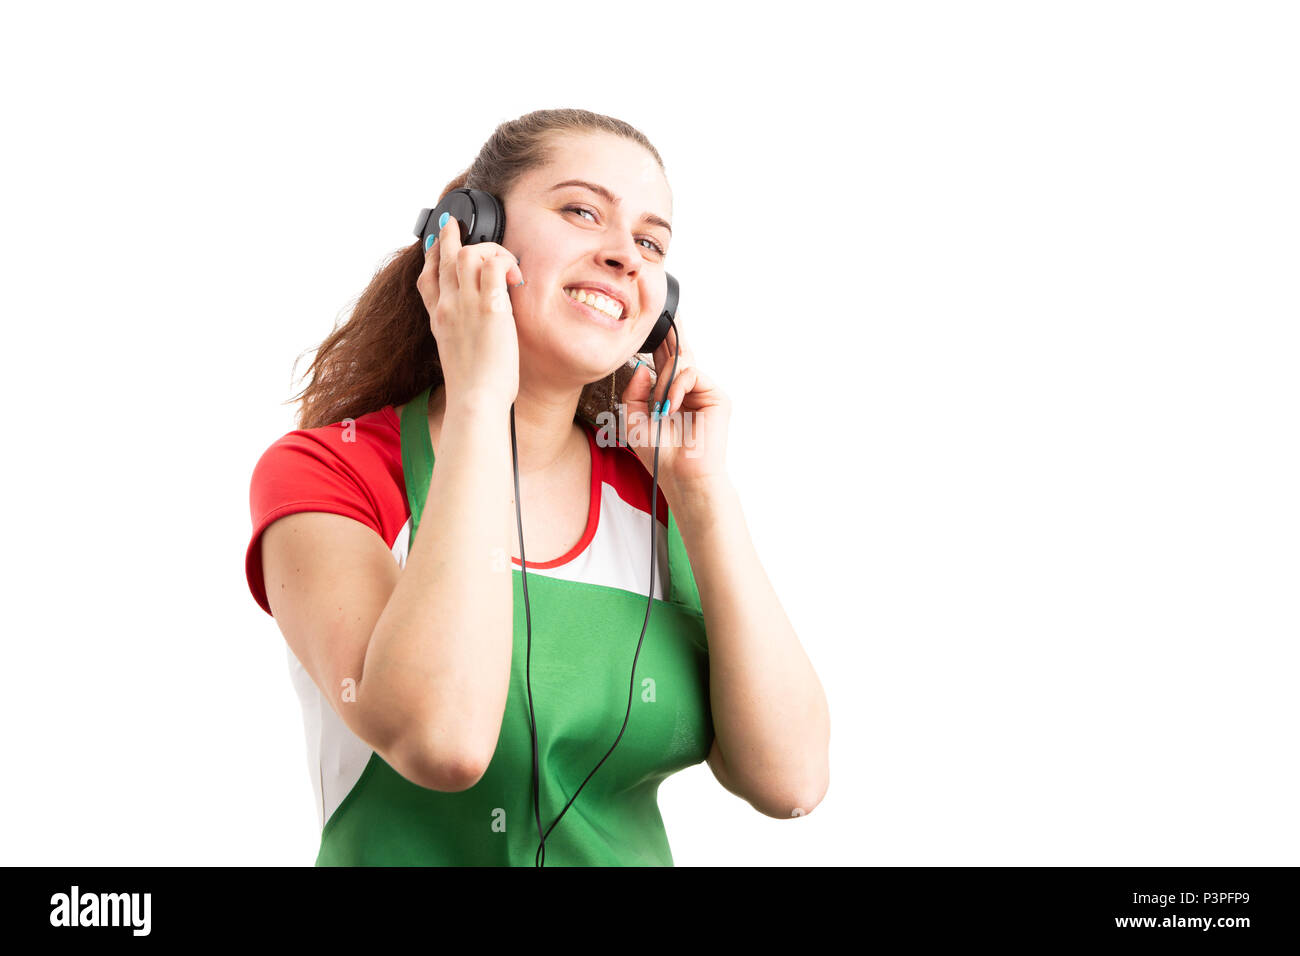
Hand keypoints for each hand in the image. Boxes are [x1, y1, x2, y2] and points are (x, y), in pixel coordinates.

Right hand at [416, 214, 524, 411]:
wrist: (474, 400)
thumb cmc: (472, 389)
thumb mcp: (457, 357)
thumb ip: (463, 336)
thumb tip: (481, 331)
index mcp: (439, 321)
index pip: (427, 280)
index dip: (429, 258)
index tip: (434, 246)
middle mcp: (448, 307)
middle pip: (442, 259)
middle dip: (448, 236)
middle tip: (453, 222)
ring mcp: (466, 304)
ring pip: (467, 253)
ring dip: (486, 248)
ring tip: (503, 258)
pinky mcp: (490, 307)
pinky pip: (495, 265)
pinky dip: (506, 261)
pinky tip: (515, 275)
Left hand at [619, 320, 731, 490]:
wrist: (680, 477)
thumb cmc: (660, 455)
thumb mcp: (634, 419)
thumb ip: (634, 392)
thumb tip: (644, 367)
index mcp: (672, 395)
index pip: (665, 362)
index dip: (658, 343)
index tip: (650, 325)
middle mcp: (689, 391)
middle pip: (679, 353)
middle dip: (668, 337)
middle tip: (662, 318)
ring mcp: (704, 393)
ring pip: (682, 362)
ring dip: (664, 382)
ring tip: (659, 406)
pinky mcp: (717, 397)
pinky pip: (692, 373)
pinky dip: (676, 386)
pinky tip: (670, 405)